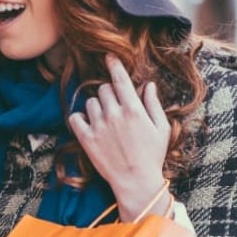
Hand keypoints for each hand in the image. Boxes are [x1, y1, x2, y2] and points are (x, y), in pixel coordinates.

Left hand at [67, 55, 171, 219]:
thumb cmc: (152, 155)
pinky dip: (80, 118)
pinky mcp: (85, 138)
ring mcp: (98, 126)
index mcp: (134, 110)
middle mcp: (114, 114)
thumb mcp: (161, 128)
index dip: (114, 65)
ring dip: (97, 106)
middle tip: (117, 107)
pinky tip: (90, 125)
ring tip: (107, 121)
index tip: (109, 56)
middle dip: (110, 93)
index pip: (120, 80)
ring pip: (90, 102)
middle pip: (104, 89)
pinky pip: (75, 117)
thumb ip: (153, 104)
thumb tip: (148, 85)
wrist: (136, 181)